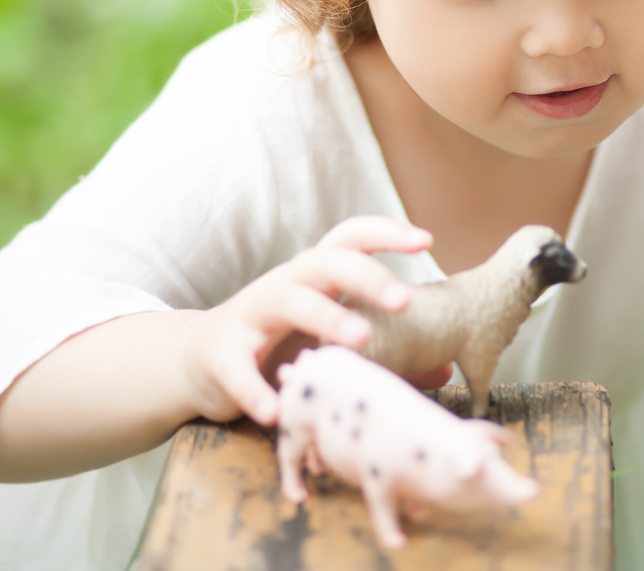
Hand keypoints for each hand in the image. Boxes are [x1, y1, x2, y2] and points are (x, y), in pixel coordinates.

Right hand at [180, 216, 443, 425]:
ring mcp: (250, 315)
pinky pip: (238, 369)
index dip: (386, 233)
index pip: (350, 239)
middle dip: (367, 276)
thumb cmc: (278, 344)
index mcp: (314, 276)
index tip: (426, 240)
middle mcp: (285, 284)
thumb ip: (387, 352)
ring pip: (289, 301)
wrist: (196, 361)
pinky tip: (275, 410)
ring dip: (326, 317)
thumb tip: (446, 365)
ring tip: (360, 340)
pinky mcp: (221, 355)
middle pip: (326, 263)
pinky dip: (256, 389)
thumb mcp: (330, 341)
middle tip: (405, 300)